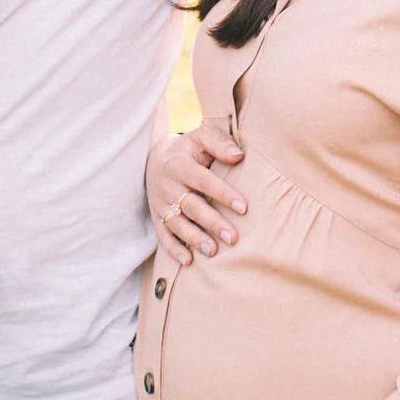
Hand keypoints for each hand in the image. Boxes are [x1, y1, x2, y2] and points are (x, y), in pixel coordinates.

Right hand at [146, 126, 246, 264]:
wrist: (155, 159)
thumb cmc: (189, 150)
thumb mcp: (201, 137)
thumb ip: (219, 142)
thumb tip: (239, 155)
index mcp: (179, 165)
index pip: (203, 181)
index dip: (223, 194)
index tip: (244, 208)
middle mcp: (167, 186)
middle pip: (191, 206)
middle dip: (212, 222)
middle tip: (233, 238)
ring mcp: (160, 204)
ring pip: (177, 224)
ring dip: (195, 239)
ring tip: (214, 252)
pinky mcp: (157, 218)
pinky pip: (163, 236)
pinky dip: (174, 250)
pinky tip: (188, 261)